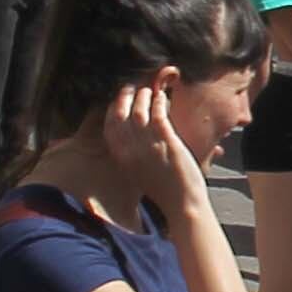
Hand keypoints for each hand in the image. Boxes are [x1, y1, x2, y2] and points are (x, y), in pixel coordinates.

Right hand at [102, 77, 210, 214]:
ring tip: (149, 90)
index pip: (109, 126)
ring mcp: (149, 146)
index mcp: (122, 159)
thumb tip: (134, 130)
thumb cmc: (163, 188)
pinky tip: (163, 97)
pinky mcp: (168, 143)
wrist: (181, 204)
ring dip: (143, 96)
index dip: (112, 108)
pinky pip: (159, 115)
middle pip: (120, 114)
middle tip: (132, 87)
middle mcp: (131, 151)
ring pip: (139, 111)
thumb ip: (132, 152)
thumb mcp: (137, 171)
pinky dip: (159, 102)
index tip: (119, 98)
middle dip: (125, 97)